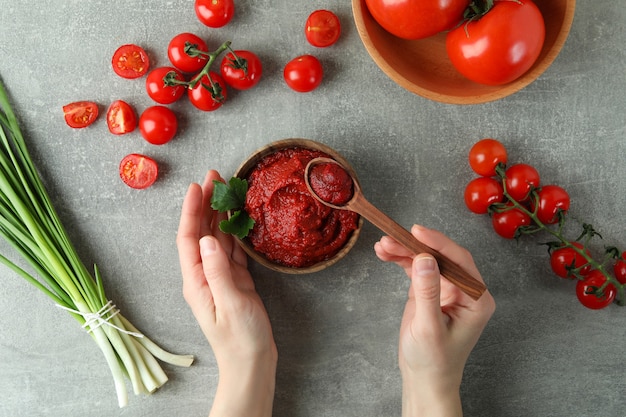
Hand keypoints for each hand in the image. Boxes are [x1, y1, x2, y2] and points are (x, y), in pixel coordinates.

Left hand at [177, 170, 276, 416]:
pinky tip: (237, 217)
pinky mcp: (235, 280)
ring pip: (217, 238)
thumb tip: (209, 239)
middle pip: (201, 233)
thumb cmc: (240, 338)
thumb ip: (219, 271)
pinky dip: (234, 231)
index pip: (189, 238)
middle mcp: (204, 275)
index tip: (198, 186)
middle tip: (215, 176)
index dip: (192, 211)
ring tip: (226, 189)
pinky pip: (232, 250)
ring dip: (220, 213)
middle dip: (206, 204)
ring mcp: (219, 277)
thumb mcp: (230, 304)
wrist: (252, 362)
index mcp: (196, 280)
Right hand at [374, 225, 494, 416]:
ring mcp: (446, 288)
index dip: (438, 244)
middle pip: (440, 256)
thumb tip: (426, 260)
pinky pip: (416, 268)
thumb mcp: (429, 328)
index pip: (460, 262)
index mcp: (476, 299)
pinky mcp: (429, 289)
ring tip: (383, 245)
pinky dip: (400, 259)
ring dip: (404, 250)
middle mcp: (464, 290)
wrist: (424, 379)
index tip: (417, 232)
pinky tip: (386, 253)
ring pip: (426, 259)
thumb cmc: (434, 361)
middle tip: (393, 237)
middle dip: (415, 245)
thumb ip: (428, 293)